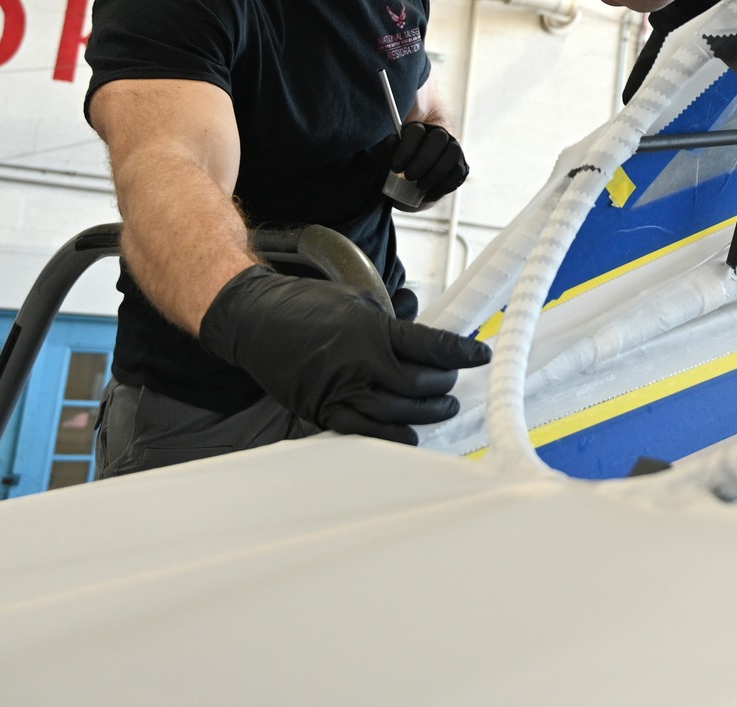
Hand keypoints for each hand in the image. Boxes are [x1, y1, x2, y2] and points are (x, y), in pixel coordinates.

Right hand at [199, 265, 489, 442]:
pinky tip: (409, 433)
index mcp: (371, 329)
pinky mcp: (323, 411)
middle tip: (452, 383)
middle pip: (418, 384)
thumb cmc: (307, 305)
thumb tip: (424, 345)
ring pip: (397, 413)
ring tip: (440, 407)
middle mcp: (359, 363)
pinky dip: (393, 436)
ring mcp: (340, 391)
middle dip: (443, 385)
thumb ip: (391, 326)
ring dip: (425, 413)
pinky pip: (366, 432)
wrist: (256, 319)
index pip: (430, 346)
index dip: (461, 353)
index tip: (480, 354)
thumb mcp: (357, 300)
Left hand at [385, 121, 468, 210]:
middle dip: (424, 160)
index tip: (396, 168)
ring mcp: (453, 147)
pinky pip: (457, 172)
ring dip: (435, 173)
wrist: (413, 182)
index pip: (416, 132)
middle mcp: (440, 133)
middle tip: (409, 177)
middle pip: (438, 138)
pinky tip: (429, 194)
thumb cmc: (400, 165)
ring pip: (452, 154)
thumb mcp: (389, 156)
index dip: (406, 149)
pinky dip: (443, 185)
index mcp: (419, 127)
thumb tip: (393, 142)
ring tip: (420, 186)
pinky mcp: (461, 164)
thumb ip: (389, 149)